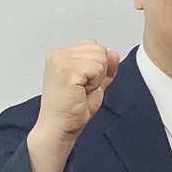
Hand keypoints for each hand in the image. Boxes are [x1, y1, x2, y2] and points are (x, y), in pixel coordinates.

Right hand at [27, 41, 119, 171]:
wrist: (60, 126)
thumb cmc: (72, 108)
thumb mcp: (95, 83)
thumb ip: (105, 67)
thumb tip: (113, 53)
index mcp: (61, 54)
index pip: (95, 45)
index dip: (97, 67)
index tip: (83, 83)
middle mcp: (58, 54)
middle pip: (100, 50)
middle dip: (99, 72)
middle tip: (82, 88)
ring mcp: (60, 60)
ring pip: (100, 57)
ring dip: (97, 78)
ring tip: (80, 90)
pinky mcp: (65, 69)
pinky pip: (97, 68)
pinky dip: (95, 83)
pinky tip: (80, 91)